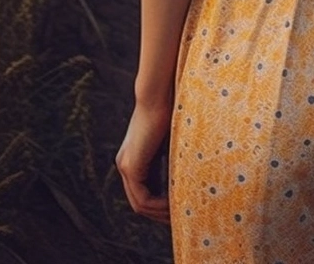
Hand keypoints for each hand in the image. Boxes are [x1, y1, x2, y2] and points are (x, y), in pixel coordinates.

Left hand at [115, 99, 172, 222]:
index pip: (143, 190)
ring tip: (179, 213)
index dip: (159, 204)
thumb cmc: (169, 110)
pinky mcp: (131, 166)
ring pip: (139, 203)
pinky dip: (157, 205)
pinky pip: (142, 197)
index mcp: (134, 157)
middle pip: (140, 202)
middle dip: (159, 214)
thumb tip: (187, 174)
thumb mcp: (170, 140)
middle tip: (179, 218)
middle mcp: (125, 164)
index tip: (178, 208)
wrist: (158, 95)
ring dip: (159, 212)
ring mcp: (126, 165)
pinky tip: (174, 203)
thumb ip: (171, 157)